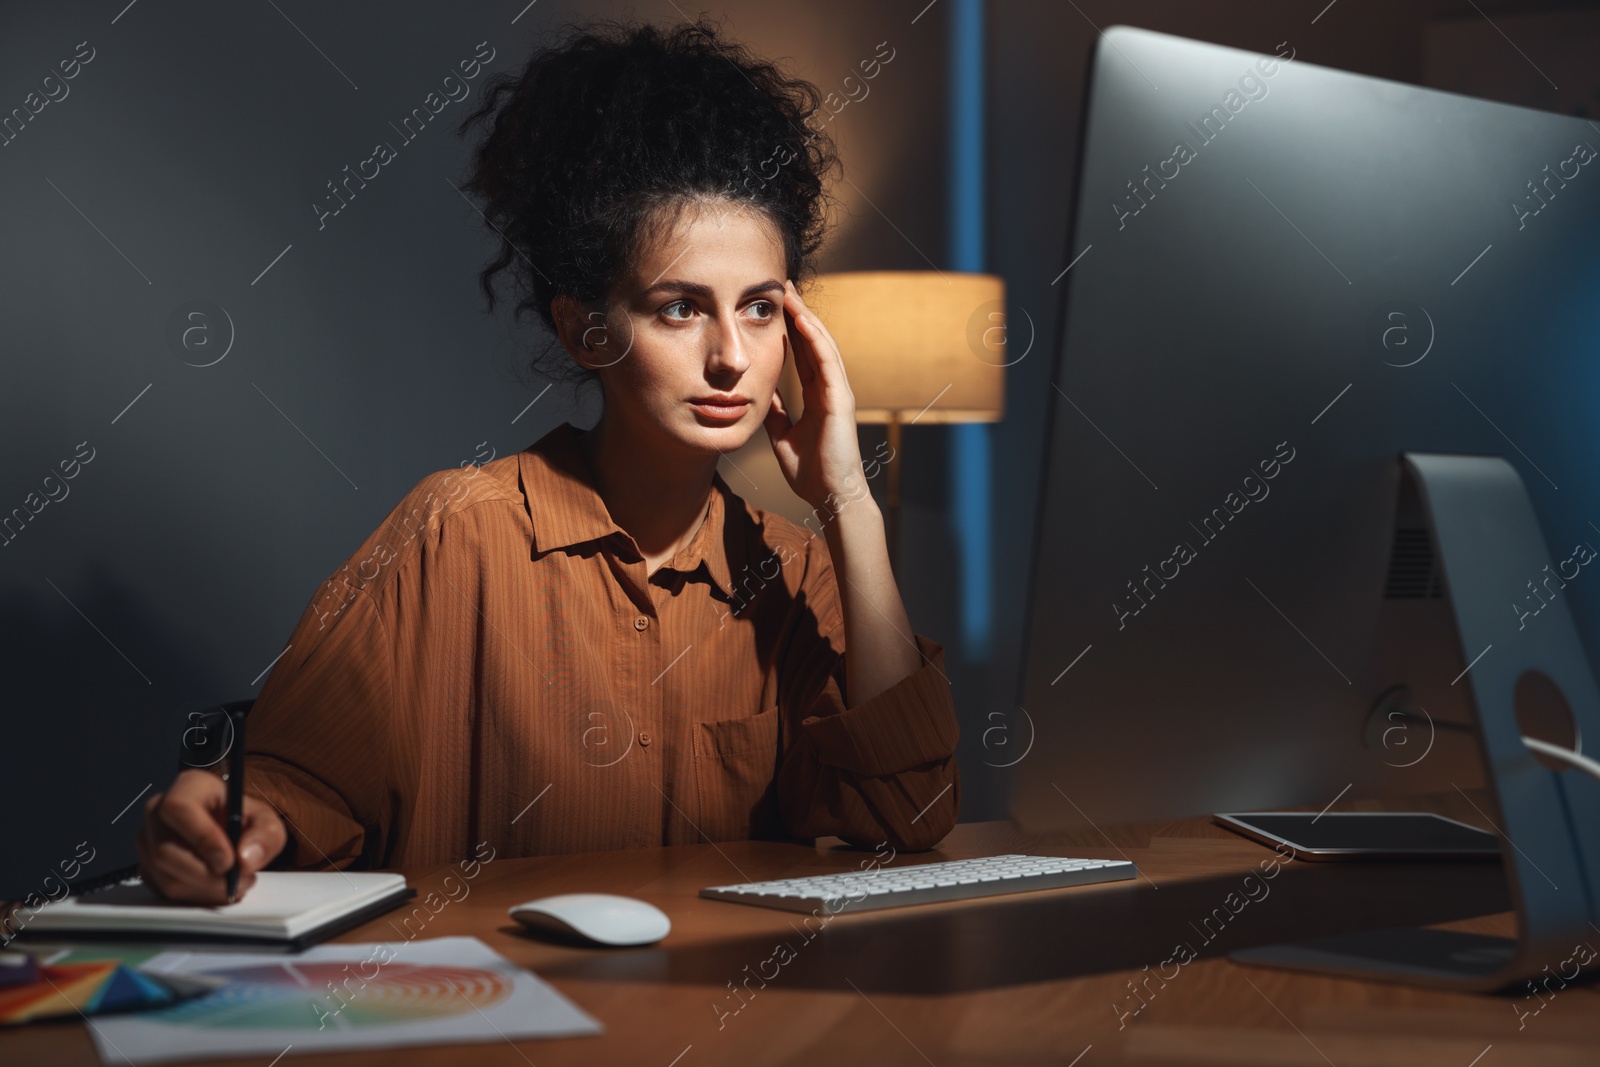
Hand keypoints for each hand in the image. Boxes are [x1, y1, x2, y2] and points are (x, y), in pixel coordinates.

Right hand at [135, 769, 286, 903]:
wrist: (228, 832)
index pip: (178, 808)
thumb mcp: (265, 821)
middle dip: (206, 876)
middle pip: (165, 851)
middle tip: (239, 881)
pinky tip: (217, 889)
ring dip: (204, 889)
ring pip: (165, 876)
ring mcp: (147, 840)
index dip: (201, 837)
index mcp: (187, 787)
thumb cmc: (242, 820)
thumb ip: (265, 836)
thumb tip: (245, 860)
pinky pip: (163, 890)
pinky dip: (195, 897)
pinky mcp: (146, 866)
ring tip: (236, 884)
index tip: (228, 861)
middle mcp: (157, 811)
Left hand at [764, 279, 869, 510]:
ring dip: (807, 318)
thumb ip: (776, 413)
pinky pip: (828, 362)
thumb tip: (761, 395)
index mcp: (817, 397)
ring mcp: (838, 392)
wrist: (830, 496)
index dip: (790, 330)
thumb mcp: (782, 437)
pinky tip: (803, 321)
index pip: (803, 355)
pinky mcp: (841, 400)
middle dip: (798, 314)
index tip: (774, 308)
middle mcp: (830, 389)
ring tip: (791, 294)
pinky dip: (816, 340)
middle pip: (813, 343)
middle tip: (783, 287)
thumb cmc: (811, 473)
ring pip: (822, 346)